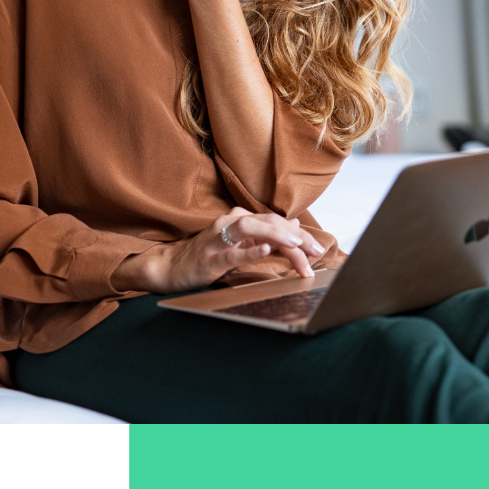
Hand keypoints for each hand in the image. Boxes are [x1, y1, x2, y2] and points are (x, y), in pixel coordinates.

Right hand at [111, 207, 325, 294]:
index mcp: (241, 220)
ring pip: (251, 229)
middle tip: (315, 251)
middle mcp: (231, 224)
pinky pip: (231, 253)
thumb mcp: (240, 242)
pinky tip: (264, 250)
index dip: (299, 235)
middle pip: (269, 223)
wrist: (171, 267)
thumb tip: (295, 223)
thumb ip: (266, 233)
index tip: (316, 250)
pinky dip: (249, 250)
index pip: (276, 223)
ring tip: (297, 243)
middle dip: (296, 236)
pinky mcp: (209, 258)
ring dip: (277, 235)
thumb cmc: (207, 255)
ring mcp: (219, 240)